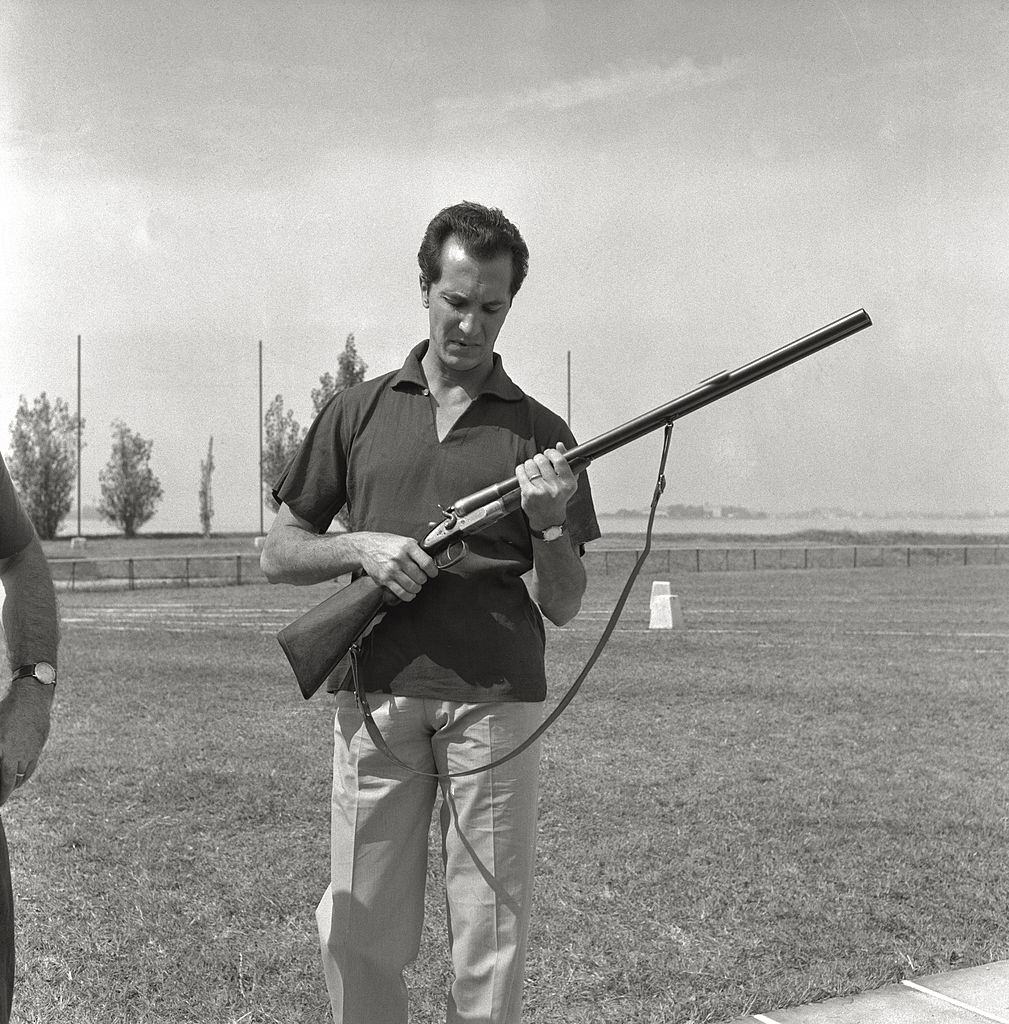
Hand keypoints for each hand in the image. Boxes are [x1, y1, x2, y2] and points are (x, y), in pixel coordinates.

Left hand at [0, 681, 52, 805]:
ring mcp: (31, 752)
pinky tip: (20, 773)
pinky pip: (32, 766)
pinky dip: (25, 773)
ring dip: (15, 783)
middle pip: (13, 783)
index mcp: (5, 754)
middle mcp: (19, 756)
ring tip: (9, 785)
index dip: (1, 796)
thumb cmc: (6, 713)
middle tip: (2, 799)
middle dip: (6, 793)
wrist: (31, 699)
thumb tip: (0, 761)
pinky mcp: (38, 747)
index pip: (3, 783)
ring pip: (24, 775)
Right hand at [354, 532, 437, 601]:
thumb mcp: (404, 540)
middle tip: (420, 578)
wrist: (365, 547)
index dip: (432, 571)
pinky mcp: (384, 579)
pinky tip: (408, 592)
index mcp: (408, 546)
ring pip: (413, 587)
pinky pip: (401, 593)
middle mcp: (400, 558)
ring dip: (416, 588)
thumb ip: (417, 550)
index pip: (427, 563)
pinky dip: (408, 595)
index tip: (432, 573)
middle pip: (421, 577)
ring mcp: (391, 569)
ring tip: (415, 585)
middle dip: (423, 580)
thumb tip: (431, 561)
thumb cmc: (386, 544)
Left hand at [516, 441, 576, 531]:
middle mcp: (556, 488)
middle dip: (538, 458)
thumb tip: (560, 445)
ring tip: (532, 469)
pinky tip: (523, 472)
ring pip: (530, 465)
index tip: (548, 453)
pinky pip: (521, 472)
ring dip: (529, 464)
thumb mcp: (567, 482)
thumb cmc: (557, 498)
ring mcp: (541, 491)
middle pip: (542, 460)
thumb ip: (566, 462)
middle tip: (538, 463)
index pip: (559, 460)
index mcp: (568, 484)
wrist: (548, 519)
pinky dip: (521, 469)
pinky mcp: (528, 494)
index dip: (551, 453)